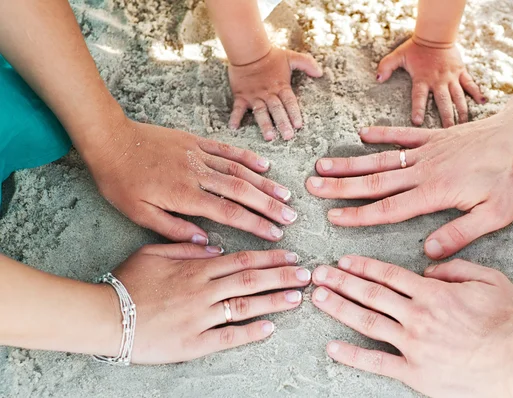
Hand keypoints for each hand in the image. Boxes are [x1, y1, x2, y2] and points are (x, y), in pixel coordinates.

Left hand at [87, 118, 296, 242]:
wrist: (109, 140)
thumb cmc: (120, 181)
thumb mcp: (139, 214)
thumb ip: (174, 229)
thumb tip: (205, 241)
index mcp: (185, 195)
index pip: (230, 213)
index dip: (256, 224)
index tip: (275, 233)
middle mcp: (198, 173)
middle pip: (242, 191)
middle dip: (270, 205)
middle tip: (291, 216)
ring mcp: (199, 155)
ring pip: (239, 170)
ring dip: (265, 183)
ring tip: (286, 195)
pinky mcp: (195, 141)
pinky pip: (227, 150)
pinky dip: (248, 158)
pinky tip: (264, 166)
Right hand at [104, 244, 309, 363]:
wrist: (104, 317)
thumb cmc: (126, 283)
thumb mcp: (151, 252)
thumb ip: (184, 246)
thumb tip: (213, 246)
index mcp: (195, 269)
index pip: (241, 260)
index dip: (269, 258)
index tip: (290, 256)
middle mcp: (203, 291)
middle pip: (250, 280)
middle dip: (282, 276)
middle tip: (308, 273)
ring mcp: (200, 317)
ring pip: (245, 306)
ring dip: (275, 301)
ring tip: (299, 297)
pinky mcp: (194, 343)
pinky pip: (228, 336)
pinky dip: (251, 332)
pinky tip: (270, 328)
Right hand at [227, 47, 322, 140]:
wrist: (248, 50)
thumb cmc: (271, 56)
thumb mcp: (291, 57)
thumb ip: (307, 63)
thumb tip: (320, 73)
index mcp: (280, 86)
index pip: (289, 102)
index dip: (294, 113)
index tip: (298, 125)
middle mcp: (268, 93)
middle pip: (276, 110)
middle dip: (282, 123)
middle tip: (287, 136)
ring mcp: (254, 96)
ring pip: (260, 112)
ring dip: (264, 124)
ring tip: (269, 137)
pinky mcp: (241, 96)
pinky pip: (237, 108)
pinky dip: (235, 117)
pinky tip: (233, 127)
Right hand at [306, 116, 512, 258]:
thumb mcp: (496, 214)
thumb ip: (460, 233)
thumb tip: (428, 251)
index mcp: (435, 192)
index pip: (388, 207)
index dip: (358, 214)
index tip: (333, 217)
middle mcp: (423, 170)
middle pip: (374, 181)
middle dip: (340, 186)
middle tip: (312, 186)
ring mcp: (426, 151)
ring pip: (380, 159)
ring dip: (350, 163)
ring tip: (323, 165)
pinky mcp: (434, 137)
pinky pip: (402, 135)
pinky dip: (381, 135)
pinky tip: (362, 135)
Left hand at [311, 256, 512, 396]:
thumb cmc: (509, 321)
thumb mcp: (490, 280)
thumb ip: (456, 268)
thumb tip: (427, 270)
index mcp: (432, 293)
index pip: (388, 275)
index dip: (362, 266)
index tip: (344, 260)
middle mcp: (416, 315)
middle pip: (370, 294)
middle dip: (341, 281)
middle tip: (319, 273)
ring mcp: (413, 345)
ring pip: (367, 321)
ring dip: (340, 308)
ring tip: (318, 298)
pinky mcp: (414, 372)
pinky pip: (377, 362)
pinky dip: (352, 355)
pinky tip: (332, 347)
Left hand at [377, 37, 484, 127]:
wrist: (435, 35)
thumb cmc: (415, 49)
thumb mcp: (398, 56)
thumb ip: (386, 66)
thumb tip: (377, 78)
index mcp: (422, 79)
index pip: (419, 96)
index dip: (418, 108)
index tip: (417, 121)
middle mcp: (438, 80)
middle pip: (443, 102)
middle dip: (446, 118)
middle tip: (448, 133)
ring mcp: (452, 77)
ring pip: (458, 96)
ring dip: (462, 111)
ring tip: (465, 126)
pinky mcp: (461, 72)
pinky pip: (470, 84)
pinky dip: (477, 92)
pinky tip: (483, 102)